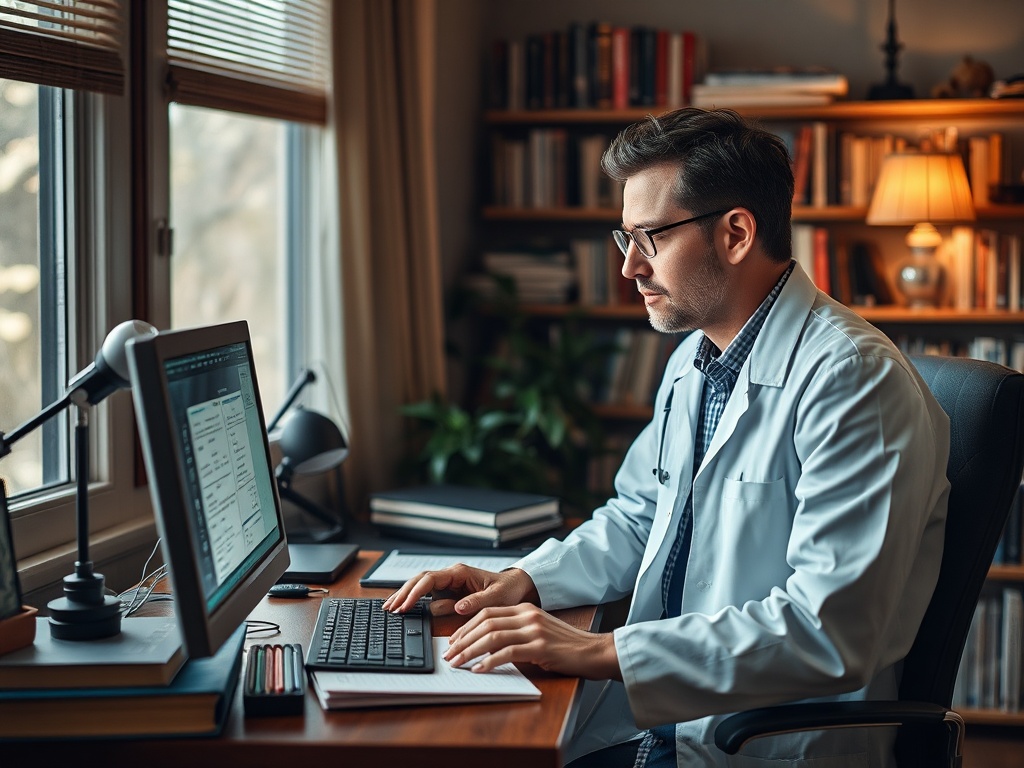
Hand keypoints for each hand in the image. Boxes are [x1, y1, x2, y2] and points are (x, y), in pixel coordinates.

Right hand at [382, 563, 538, 615]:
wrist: (516, 587)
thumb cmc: (508, 590)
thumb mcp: (497, 597)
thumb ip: (477, 602)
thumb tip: (457, 607)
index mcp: (459, 573)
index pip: (430, 580)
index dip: (415, 592)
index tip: (405, 605)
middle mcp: (450, 576)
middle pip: (419, 581)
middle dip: (403, 593)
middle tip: (389, 608)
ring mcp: (448, 585)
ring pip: (420, 588)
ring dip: (405, 597)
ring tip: (390, 608)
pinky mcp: (449, 593)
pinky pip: (427, 596)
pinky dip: (414, 601)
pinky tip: (403, 608)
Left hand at [444, 603, 621, 679]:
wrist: (594, 652)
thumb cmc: (566, 647)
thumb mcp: (538, 632)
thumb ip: (516, 633)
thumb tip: (486, 646)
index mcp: (525, 609)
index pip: (487, 613)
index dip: (466, 627)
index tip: (453, 641)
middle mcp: (528, 615)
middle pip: (485, 622)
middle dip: (463, 639)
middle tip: (449, 654)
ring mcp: (534, 630)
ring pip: (492, 636)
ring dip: (470, 651)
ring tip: (458, 663)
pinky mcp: (540, 647)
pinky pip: (507, 652)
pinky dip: (489, 661)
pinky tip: (479, 669)